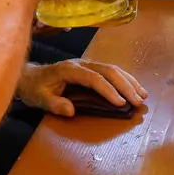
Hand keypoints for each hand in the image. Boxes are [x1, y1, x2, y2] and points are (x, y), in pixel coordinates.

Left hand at [17, 59, 148, 115]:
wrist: (30, 77)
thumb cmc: (35, 89)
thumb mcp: (40, 99)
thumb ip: (55, 104)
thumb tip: (71, 110)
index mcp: (69, 69)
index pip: (93, 78)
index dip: (108, 90)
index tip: (120, 103)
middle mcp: (81, 63)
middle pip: (108, 70)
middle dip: (125, 85)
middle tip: (138, 101)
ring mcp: (87, 64)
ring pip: (112, 68)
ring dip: (129, 81)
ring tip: (143, 94)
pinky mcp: (90, 68)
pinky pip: (110, 71)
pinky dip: (124, 79)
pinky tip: (134, 87)